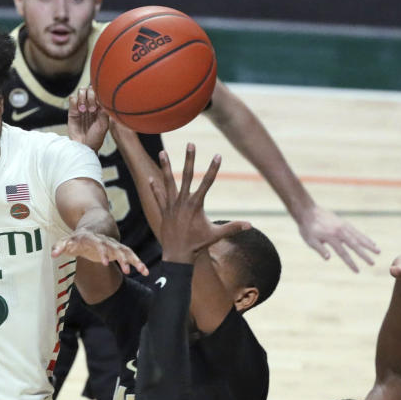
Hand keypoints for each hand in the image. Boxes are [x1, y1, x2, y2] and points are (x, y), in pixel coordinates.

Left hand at [52, 231, 147, 275]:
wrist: (93, 226)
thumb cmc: (78, 238)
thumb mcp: (68, 241)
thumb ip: (60, 246)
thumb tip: (53, 254)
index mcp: (93, 238)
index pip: (98, 244)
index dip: (102, 252)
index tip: (105, 262)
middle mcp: (106, 241)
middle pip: (115, 247)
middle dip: (121, 257)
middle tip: (126, 269)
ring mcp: (114, 245)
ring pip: (126, 251)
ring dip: (133, 260)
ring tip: (140, 270)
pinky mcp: (120, 250)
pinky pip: (131, 256)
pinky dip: (138, 263)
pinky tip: (145, 272)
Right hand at [67, 86, 109, 152]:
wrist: (84, 147)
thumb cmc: (95, 138)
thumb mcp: (104, 126)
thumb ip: (105, 112)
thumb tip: (104, 100)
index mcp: (100, 107)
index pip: (99, 92)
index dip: (98, 95)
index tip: (98, 107)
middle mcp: (91, 105)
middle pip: (89, 89)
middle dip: (90, 97)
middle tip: (91, 110)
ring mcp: (81, 107)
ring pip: (81, 90)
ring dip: (82, 98)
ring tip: (83, 111)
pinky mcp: (72, 111)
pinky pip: (72, 98)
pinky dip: (75, 101)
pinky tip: (78, 111)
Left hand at [152, 144, 249, 262]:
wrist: (177, 256)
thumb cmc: (198, 245)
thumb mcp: (216, 234)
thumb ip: (233, 227)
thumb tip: (251, 225)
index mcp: (196, 204)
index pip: (207, 182)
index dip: (213, 168)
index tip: (218, 155)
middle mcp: (182, 202)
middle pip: (186, 175)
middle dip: (189, 159)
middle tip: (190, 143)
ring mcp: (171, 206)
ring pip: (168, 182)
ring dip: (166, 167)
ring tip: (162, 152)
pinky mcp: (163, 211)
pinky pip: (157, 196)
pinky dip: (154, 187)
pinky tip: (149, 178)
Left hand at [296, 204, 378, 272]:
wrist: (308, 211)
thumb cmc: (307, 228)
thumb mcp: (310, 240)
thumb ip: (320, 249)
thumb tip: (328, 258)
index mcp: (331, 237)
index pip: (343, 253)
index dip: (350, 262)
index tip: (357, 271)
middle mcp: (340, 231)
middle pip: (355, 245)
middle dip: (365, 255)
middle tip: (373, 263)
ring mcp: (343, 226)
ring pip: (359, 237)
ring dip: (369, 245)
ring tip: (378, 251)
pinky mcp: (344, 223)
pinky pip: (357, 231)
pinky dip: (364, 237)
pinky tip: (371, 242)